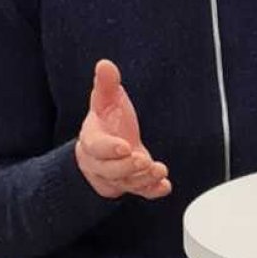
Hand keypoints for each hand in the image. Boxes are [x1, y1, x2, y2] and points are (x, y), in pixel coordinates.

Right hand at [76, 60, 171, 199]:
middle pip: (111, 170)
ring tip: (158, 169)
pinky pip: (140, 193)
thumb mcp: (105, 102)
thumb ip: (106, 85)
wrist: (105, 149)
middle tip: (143, 160)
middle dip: (127, 167)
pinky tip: (164, 186)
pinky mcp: (131, 186)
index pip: (96, 147)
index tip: (123, 146)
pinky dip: (153, 191)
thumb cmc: (106, 123)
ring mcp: (116, 177)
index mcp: (92, 141)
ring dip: (143, 178)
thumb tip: (105, 64)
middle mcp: (101, 163)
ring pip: (126, 183)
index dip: (109, 148)